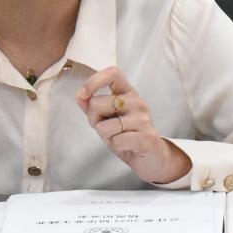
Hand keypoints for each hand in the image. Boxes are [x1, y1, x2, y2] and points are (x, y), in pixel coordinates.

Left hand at [75, 66, 191, 183]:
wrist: (153, 159)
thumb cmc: (129, 136)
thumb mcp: (108, 120)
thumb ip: (93, 107)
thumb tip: (79, 96)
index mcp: (128, 93)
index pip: (113, 74)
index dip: (93, 81)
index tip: (82, 94)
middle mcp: (137, 102)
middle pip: (97, 103)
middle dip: (93, 120)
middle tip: (106, 129)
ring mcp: (143, 119)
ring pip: (104, 126)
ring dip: (106, 136)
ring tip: (119, 138)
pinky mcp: (146, 138)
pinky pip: (117, 141)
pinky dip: (117, 146)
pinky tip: (127, 146)